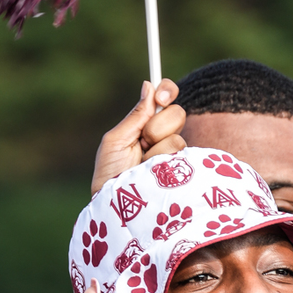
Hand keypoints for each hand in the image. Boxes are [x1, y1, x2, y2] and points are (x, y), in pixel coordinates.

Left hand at [90, 79, 185, 194]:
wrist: (116, 207)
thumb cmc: (109, 176)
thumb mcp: (116, 141)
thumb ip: (135, 116)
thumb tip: (149, 85)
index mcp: (144, 126)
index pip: (164, 99)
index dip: (167, 91)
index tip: (162, 96)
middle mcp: (162, 138)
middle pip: (176, 113)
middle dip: (156, 126)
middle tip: (142, 143)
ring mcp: (173, 156)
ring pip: (177, 137)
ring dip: (155, 151)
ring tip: (142, 167)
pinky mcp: (182, 172)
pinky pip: (180, 156)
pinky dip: (162, 163)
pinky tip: (152, 175)